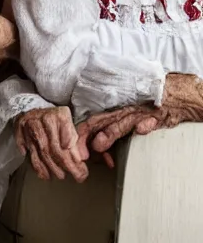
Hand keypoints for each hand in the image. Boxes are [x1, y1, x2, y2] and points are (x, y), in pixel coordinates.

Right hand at [14, 106, 88, 181]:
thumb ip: (74, 137)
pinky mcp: (22, 135)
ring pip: (43, 152)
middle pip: (56, 148)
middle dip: (67, 165)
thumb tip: (81, 158)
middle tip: (77, 177)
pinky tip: (45, 175)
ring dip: (53, 168)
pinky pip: (31, 154)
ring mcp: (31, 128)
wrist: (31, 111)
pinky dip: (38, 167)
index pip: (68, 139)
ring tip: (62, 176)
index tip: (82, 167)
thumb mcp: (70, 122)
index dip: (75, 156)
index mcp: (59, 116)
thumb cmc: (54, 119)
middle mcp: (43, 120)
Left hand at [76, 74, 202, 154]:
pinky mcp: (157, 115)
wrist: (173, 94)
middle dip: (88, 137)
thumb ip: (112, 130)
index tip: (71, 144)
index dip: (81, 132)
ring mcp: (140, 113)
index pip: (93, 120)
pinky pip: (150, 121)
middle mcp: (124, 110)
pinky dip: (145, 125)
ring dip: (110, 133)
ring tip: (100, 143)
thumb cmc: (147, 105)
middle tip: (79, 150)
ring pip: (122, 123)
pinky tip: (141, 129)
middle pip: (101, 121)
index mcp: (115, 111)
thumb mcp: (128, 116)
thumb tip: (97, 148)